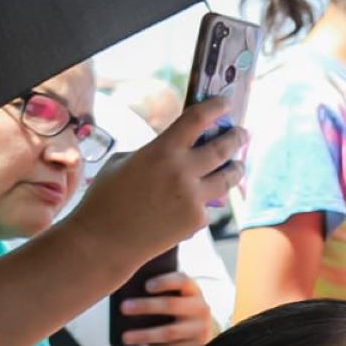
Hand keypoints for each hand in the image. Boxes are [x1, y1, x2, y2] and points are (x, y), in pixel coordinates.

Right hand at [64, 99, 243, 280]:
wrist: (104, 242)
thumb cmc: (106, 198)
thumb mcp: (124, 162)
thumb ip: (155, 152)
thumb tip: (180, 148)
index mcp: (162, 150)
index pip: (197, 119)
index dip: (216, 108)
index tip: (226, 103)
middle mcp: (183, 171)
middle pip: (223, 148)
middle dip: (237, 137)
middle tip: (242, 133)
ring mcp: (193, 197)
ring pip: (228, 177)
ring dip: (236, 168)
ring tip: (237, 164)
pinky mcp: (197, 219)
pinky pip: (208, 203)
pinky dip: (204, 200)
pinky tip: (197, 201)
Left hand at [118, 272, 215, 345]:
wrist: (202, 330)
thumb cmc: (181, 308)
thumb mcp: (179, 295)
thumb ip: (162, 292)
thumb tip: (130, 295)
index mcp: (193, 291)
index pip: (182, 281)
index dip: (165, 282)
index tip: (146, 285)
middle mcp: (199, 308)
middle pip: (171, 305)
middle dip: (146, 306)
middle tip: (124, 307)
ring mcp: (199, 328)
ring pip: (169, 332)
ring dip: (145, 334)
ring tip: (126, 336)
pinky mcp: (195, 345)